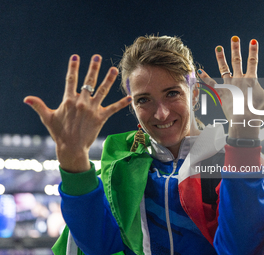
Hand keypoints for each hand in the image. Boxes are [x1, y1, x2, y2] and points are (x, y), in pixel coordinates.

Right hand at [24, 55, 130, 171]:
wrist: (71, 147)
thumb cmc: (59, 133)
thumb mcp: (47, 118)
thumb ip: (38, 106)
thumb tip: (26, 98)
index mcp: (69, 100)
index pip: (71, 80)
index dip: (73, 68)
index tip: (75, 57)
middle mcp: (82, 102)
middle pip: (89, 81)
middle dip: (93, 68)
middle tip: (97, 57)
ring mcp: (92, 109)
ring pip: (102, 91)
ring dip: (108, 79)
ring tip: (114, 69)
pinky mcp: (101, 117)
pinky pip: (113, 108)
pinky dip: (122, 103)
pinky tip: (129, 96)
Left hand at [198, 36, 263, 138]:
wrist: (244, 122)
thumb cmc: (258, 112)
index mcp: (251, 80)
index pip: (253, 62)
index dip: (253, 51)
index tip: (253, 41)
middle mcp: (239, 80)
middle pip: (237, 61)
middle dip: (236, 49)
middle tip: (234, 38)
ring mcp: (229, 85)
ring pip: (224, 68)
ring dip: (221, 58)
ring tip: (218, 48)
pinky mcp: (221, 93)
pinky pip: (211, 84)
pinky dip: (205, 78)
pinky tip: (199, 71)